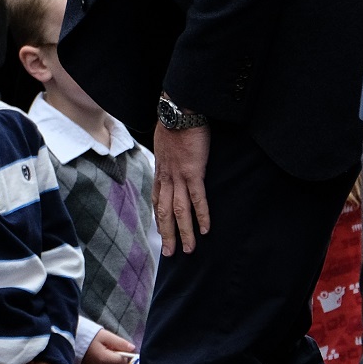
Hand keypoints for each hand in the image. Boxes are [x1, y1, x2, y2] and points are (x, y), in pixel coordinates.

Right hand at [81, 328, 136, 363]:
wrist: (69, 337)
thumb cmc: (88, 334)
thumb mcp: (105, 335)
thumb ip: (119, 342)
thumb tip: (133, 348)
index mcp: (105, 359)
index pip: (123, 361)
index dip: (125, 353)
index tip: (120, 345)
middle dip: (117, 354)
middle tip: (110, 343)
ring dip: (110, 356)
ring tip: (102, 345)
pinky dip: (103, 358)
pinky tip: (97, 349)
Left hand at [152, 120, 210, 255]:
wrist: (179, 110)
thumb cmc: (175, 123)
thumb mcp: (166, 142)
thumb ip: (169, 154)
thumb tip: (174, 158)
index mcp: (160, 170)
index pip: (157, 199)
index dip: (159, 218)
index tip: (161, 232)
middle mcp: (166, 177)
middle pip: (164, 212)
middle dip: (167, 234)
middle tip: (170, 254)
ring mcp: (179, 176)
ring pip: (179, 211)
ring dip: (183, 232)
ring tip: (187, 250)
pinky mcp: (193, 172)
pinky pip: (197, 198)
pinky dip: (201, 215)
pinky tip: (205, 230)